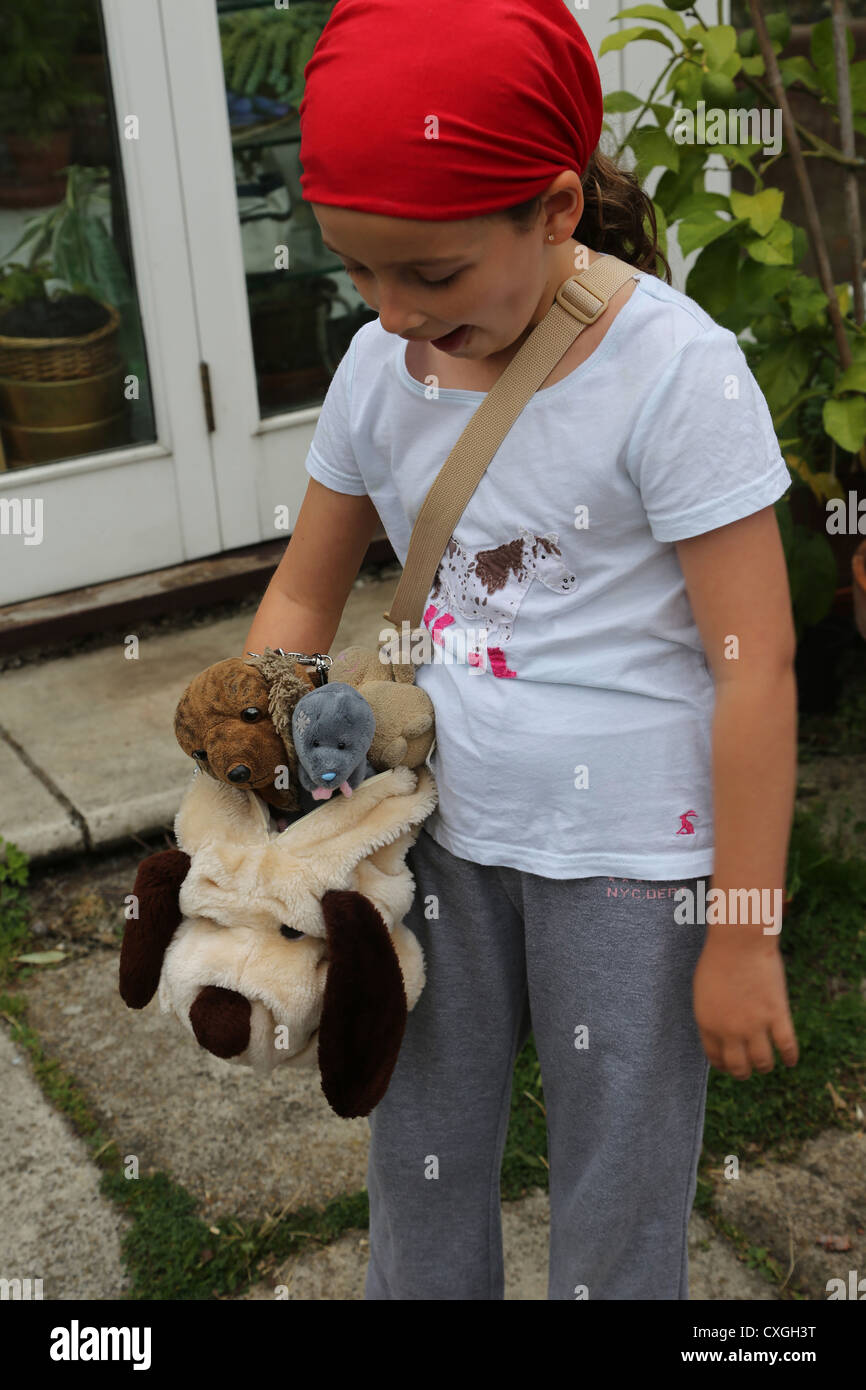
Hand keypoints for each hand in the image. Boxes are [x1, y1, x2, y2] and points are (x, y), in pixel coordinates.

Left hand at [693, 937, 798, 1078]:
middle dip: (743, 1072)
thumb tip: (719, 1031)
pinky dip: (790, 1057)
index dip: (724, 1065)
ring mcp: (754, 1025)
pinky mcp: (777, 1015)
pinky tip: (790, 1061)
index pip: (715, 1057)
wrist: (739, 942)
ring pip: (763, 1062)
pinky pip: (786, 1046)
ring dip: (765, 1067)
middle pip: (739, 1066)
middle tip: (747, 1071)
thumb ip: (711, 1013)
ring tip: (767, 1066)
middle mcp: (730, 1030)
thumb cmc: (718, 959)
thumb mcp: (703, 990)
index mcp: (707, 1023)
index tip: (729, 1066)